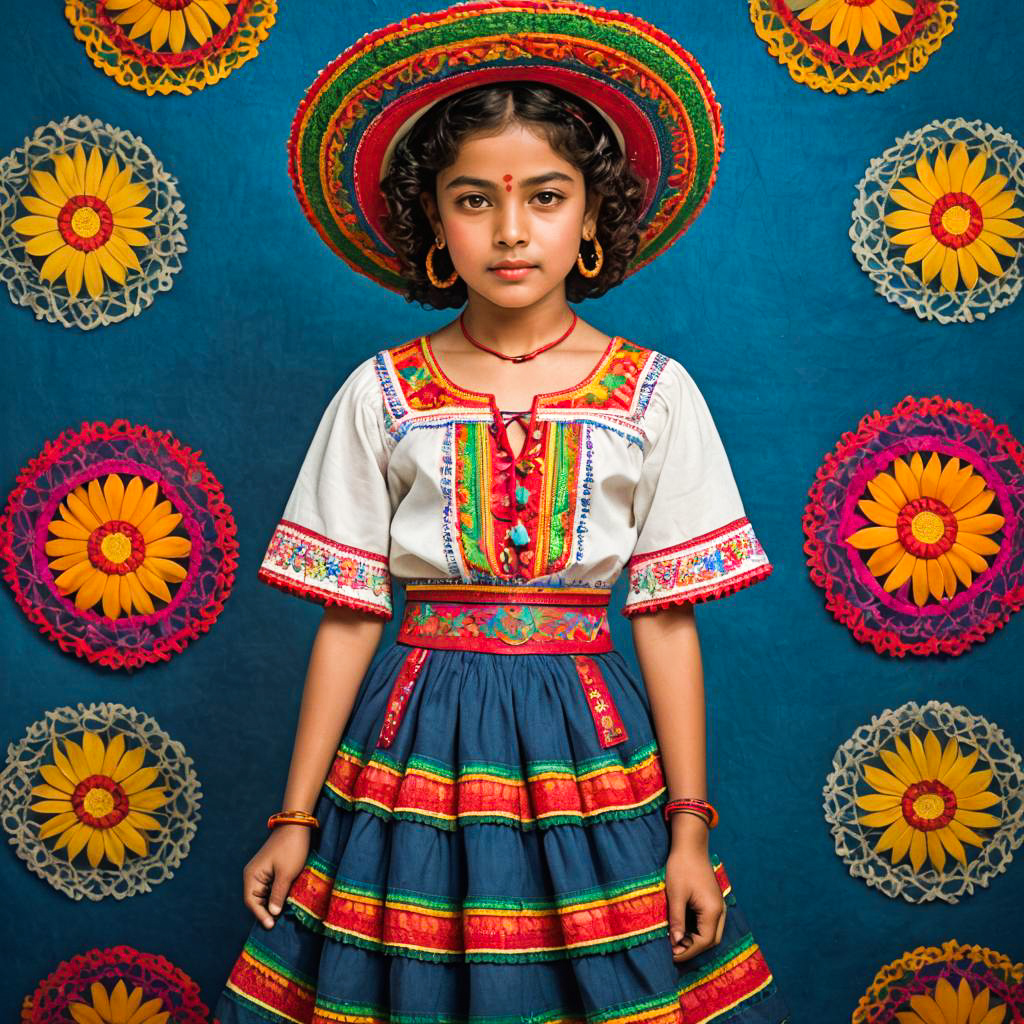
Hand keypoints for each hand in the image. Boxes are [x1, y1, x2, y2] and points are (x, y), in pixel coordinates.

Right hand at [242, 825, 312, 927]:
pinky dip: (276, 895)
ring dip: (272, 904)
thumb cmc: (291, 848)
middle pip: (257, 900)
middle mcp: (253, 875)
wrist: (297, 826)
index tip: (271, 926)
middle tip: (278, 924)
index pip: (251, 902)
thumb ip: (278, 895)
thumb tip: (272, 914)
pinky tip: (285, 902)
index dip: (261, 915)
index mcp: (252, 876)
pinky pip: (270, 888)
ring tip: (283, 916)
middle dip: (267, 911)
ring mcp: (261, 872)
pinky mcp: (270, 870)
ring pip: (264, 895)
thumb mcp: (286, 874)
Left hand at [664, 831, 726, 962]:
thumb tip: (676, 942)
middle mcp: (720, 910)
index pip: (704, 941)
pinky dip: (699, 931)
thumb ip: (677, 920)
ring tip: (678, 942)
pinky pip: (710, 923)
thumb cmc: (681, 867)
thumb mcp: (675, 895)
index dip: (688, 951)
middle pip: (711, 940)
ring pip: (712, 932)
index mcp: (712, 910)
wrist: (691, 845)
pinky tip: (684, 929)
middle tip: (674, 951)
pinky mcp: (713, 901)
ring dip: (697, 941)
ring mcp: (718, 905)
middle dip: (694, 948)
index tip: (672, 955)